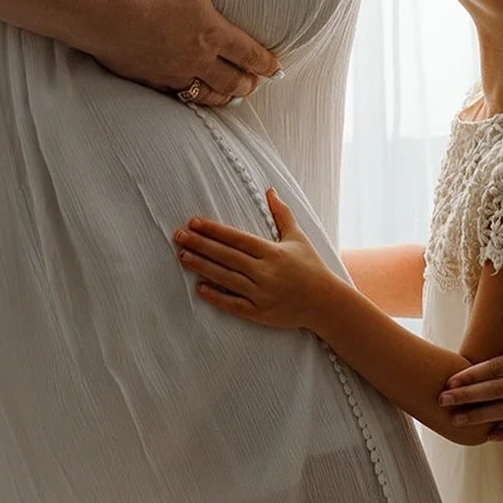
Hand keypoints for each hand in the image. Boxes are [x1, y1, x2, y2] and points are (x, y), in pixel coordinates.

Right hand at [92, 0, 282, 101]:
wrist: (104, 11)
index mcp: (211, 32)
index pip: (247, 53)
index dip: (265, 63)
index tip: (277, 70)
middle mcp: (195, 58)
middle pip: (230, 80)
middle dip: (247, 83)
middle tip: (255, 85)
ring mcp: (170, 72)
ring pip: (205, 93)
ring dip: (222, 95)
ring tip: (230, 96)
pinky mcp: (146, 79)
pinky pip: (176, 95)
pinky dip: (190, 98)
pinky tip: (189, 94)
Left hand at [174, 189, 332, 329]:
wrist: (324, 303)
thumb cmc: (311, 266)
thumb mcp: (298, 236)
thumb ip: (282, 213)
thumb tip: (269, 189)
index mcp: (272, 251)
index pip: (236, 238)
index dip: (214, 230)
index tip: (194, 222)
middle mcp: (264, 272)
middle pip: (226, 256)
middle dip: (200, 244)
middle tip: (178, 236)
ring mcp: (261, 293)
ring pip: (225, 278)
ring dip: (202, 267)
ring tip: (183, 257)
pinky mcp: (259, 313)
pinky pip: (233, 304)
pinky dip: (216, 296)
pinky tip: (199, 288)